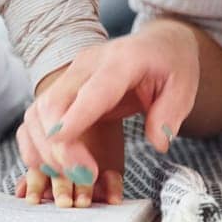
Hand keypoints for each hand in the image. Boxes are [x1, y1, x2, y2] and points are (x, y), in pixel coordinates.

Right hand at [14, 24, 198, 200]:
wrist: (158, 44)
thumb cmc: (170, 65)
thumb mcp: (184, 86)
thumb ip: (170, 113)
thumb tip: (158, 141)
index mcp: (122, 61)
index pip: (93, 90)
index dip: (75, 116)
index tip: (61, 141)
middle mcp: (87, 64)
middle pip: (54, 103)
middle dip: (59, 146)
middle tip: (84, 177)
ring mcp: (71, 75)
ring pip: (38, 111)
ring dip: (45, 149)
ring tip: (72, 175)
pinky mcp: (63, 87)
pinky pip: (37, 117)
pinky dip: (38, 145)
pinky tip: (55, 166)